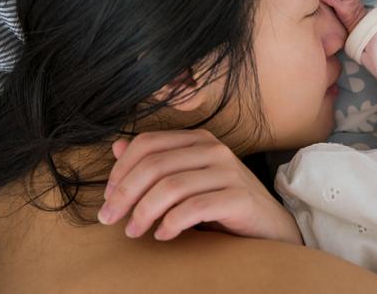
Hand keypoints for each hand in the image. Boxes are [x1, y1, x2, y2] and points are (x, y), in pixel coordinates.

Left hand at [97, 129, 301, 244]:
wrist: (269, 226)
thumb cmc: (223, 204)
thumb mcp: (187, 180)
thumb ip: (157, 163)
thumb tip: (117, 147)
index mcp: (198, 140)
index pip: (147, 144)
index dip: (120, 170)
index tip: (107, 198)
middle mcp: (214, 150)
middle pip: (154, 165)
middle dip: (124, 194)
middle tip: (109, 220)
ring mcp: (229, 172)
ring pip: (170, 186)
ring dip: (143, 212)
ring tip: (133, 232)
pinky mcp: (239, 198)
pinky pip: (194, 208)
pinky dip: (171, 223)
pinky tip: (163, 235)